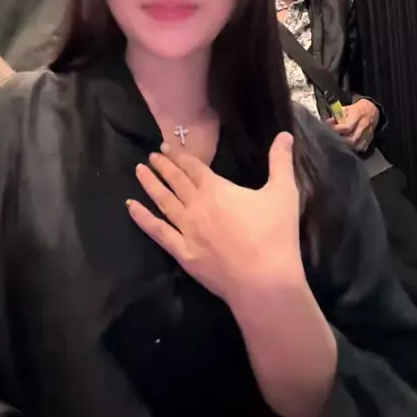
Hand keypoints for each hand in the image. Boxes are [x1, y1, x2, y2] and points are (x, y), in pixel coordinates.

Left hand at [127, 131, 303, 304]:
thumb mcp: (284, 193)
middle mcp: (196, 206)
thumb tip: (284, 134)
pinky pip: (158, 232)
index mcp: (217, 189)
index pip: (193, 167)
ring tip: (139, 172)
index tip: (165, 147)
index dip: (179, 156)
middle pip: (175, 181)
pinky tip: (131, 207)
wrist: (265, 282)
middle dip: (163, 166)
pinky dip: (142, 218)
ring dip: (151, 185)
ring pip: (163, 202)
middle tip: (151, 156)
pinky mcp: (183, 253)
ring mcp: (186, 230)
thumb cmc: (275, 235)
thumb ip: (281, 161)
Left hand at [327, 98, 378, 152]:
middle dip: (342, 141)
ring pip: (357, 146)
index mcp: (357, 115)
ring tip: (341, 144)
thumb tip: (327, 123)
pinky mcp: (370, 139)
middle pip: (352, 139)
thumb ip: (337, 116)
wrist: (371, 110)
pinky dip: (355, 149)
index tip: (329, 130)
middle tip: (334, 140)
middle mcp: (363, 126)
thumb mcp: (346, 109)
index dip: (337, 130)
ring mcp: (368, 134)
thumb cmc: (355, 110)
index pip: (347, 127)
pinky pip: (362, 148)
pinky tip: (350, 146)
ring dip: (348, 146)